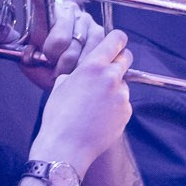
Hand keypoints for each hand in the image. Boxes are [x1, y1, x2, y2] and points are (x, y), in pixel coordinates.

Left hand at [17, 0, 102, 90]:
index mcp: (50, 10)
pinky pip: (89, 55)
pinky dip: (79, 67)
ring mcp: (89, 23)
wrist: (63, 80)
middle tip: (49, 58)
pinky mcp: (103, 36)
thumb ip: (4, 38)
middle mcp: (71, 11)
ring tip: (61, 64)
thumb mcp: (21, 51)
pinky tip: (75, 66)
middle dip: (51, 54)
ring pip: (74, 49)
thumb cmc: (43, 64)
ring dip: (65, 64)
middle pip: (59, 36)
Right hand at [30, 25, 133, 172]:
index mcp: (93, 66)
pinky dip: (115, 107)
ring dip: (114, 89)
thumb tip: (84, 71)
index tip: (116, 42)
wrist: (66, 146)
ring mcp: (121, 96)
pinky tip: (99, 117)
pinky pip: (123, 103)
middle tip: (109, 70)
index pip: (116, 39)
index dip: (116, 39)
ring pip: (123, 84)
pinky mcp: (126, 112)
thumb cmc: (58, 117)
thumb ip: (78, 72)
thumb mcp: (61, 85)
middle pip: (126, 57)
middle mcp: (111, 77)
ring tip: (95, 105)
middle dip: (119, 60)